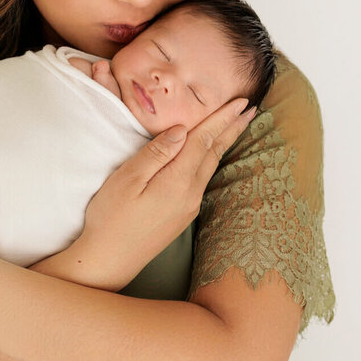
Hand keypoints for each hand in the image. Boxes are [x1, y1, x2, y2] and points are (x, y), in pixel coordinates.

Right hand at [77, 97, 256, 287]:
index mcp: (177, 180)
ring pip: (211, 165)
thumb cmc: (110, 218)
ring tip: (237, 126)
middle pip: (214, 152)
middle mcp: (190, 194)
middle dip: (232, 128)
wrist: (110, 260)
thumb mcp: (127, 179)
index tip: (240, 101)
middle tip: (250, 108)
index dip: (222, 118)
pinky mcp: (182, 214)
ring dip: (224, 142)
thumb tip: (182, 130)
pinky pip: (203, 178)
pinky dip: (211, 158)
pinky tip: (210, 154)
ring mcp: (188, 206)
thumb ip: (156, 153)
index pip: (204, 140)